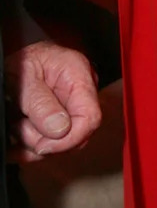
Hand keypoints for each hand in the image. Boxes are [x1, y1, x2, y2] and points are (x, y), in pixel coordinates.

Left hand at [6, 42, 100, 159]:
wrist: (16, 61)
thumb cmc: (21, 61)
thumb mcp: (23, 78)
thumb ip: (40, 102)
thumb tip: (60, 128)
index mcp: (78, 74)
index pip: (90, 117)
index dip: (68, 139)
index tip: (42, 145)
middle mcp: (81, 92)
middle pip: (76, 135)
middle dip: (45, 140)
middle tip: (19, 127)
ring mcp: (73, 107)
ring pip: (62, 143)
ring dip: (34, 141)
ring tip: (17, 123)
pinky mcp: (63, 120)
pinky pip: (52, 143)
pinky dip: (31, 146)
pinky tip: (18, 135)